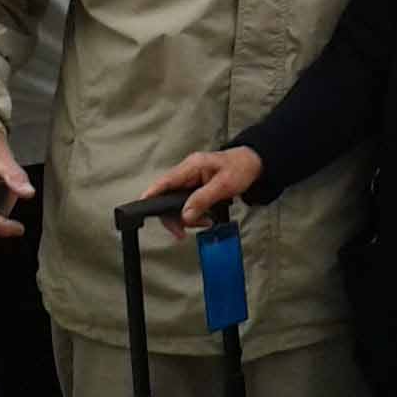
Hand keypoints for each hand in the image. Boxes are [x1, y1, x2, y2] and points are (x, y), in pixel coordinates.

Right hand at [141, 147, 264, 233]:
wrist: (254, 164)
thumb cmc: (240, 168)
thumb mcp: (224, 185)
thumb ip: (203, 199)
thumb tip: (185, 215)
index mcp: (191, 166)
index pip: (165, 182)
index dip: (151, 194)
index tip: (142, 208)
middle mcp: (187, 173)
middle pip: (168, 198)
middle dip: (176, 217)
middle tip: (183, 232)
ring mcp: (191, 181)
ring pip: (178, 205)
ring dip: (189, 218)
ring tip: (206, 222)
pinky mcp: (196, 189)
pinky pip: (188, 205)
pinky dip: (195, 215)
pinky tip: (207, 219)